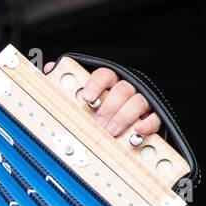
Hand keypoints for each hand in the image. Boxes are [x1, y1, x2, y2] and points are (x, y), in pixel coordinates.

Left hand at [44, 59, 161, 138]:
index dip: (96, 85)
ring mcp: (143, 103)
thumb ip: (66, 85)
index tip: (88, 98)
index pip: (105, 74)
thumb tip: (50, 69)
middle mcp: (128, 90)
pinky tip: (138, 131)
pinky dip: (147, 124)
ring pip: (138, 101)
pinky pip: (155, 118)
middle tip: (99, 124)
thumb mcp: (82, 101)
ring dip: (124, 117)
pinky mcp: (155, 119)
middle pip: (122, 89)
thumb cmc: (102, 115)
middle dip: (110, 108)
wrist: (126, 136)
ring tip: (112, 132)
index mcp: (110, 83)